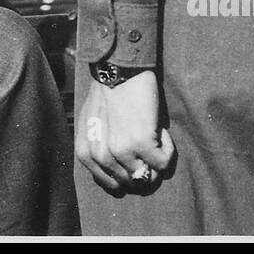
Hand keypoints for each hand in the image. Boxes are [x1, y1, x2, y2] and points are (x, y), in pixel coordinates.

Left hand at [76, 71, 174, 194]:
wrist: (119, 69)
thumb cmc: (107, 93)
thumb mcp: (90, 124)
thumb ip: (97, 148)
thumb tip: (117, 172)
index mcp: (85, 153)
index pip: (111, 183)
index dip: (127, 173)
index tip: (134, 156)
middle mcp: (101, 156)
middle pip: (131, 182)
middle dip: (144, 168)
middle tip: (148, 144)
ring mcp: (121, 151)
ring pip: (148, 176)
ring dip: (156, 158)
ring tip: (153, 134)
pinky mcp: (142, 143)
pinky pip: (163, 163)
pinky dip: (168, 149)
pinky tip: (161, 130)